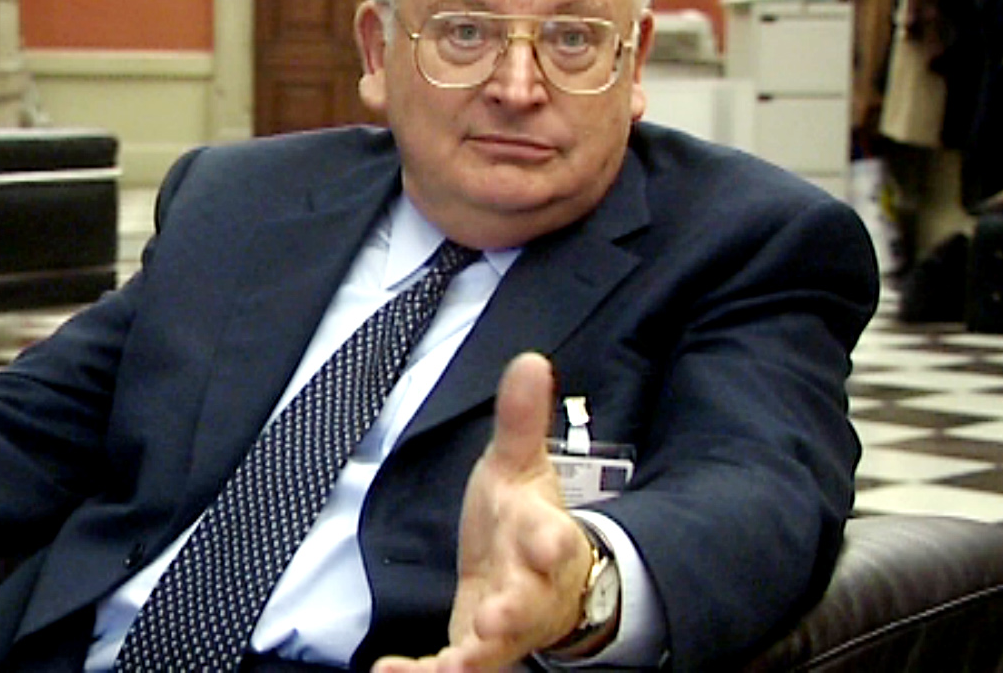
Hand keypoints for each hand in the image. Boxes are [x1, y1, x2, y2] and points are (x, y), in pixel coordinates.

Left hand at [373, 352, 597, 671]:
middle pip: (528, 605)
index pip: (555, 539)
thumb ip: (521, 419)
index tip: (547, 542)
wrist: (541, 579)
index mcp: (545, 539)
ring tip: (447, 669)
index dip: (550, 541)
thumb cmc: (525, 519)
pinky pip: (454, 668)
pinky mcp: (476, 651)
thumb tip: (531, 360)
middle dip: (513, 614)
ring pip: (495, 649)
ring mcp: (506, 628)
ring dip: (473, 658)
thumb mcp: (520, 466)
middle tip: (493, 621)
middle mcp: (531, 590)